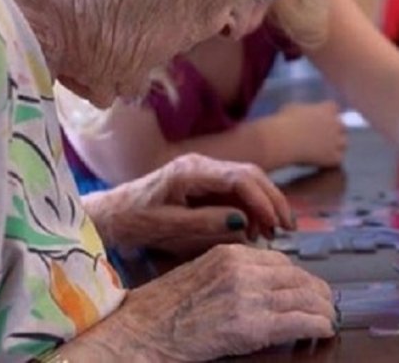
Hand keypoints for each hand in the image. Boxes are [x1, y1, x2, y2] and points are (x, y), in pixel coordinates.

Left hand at [84, 154, 294, 255]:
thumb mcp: (167, 228)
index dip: (263, 200)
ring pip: (247, 180)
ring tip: (272, 233)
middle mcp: (201, 164)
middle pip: (250, 173)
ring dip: (264, 204)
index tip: (276, 225)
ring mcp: (203, 170)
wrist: (111, 213)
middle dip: (272, 200)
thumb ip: (205, 224)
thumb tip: (243, 222)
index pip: (239, 177)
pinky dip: (250, 207)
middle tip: (287, 228)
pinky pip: (235, 189)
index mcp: (191, 171)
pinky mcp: (204, 181)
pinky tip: (255, 228)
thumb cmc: (134, 221)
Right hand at [97, 244, 337, 360]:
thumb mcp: (198, 274)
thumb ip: (230, 274)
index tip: (306, 288)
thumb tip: (259, 285)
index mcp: (230, 253)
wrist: (141, 331)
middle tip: (326, 303)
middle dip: (316, 292)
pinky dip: (317, 324)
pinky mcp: (252, 325)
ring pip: (303, 296)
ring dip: (322, 309)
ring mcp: (248, 296)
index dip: (298, 277)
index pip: (279, 261)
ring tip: (329, 318)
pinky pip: (299, 320)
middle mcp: (242, 269)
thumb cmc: (161, 309)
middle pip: (296, 277)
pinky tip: (324, 329)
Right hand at [268, 101, 346, 166]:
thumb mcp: (293, 108)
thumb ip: (303, 110)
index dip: (328, 113)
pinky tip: (322, 161)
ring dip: (336, 145)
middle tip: (324, 136)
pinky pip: (338, 158)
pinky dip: (331, 159)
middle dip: (335, 130)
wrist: (284, 141)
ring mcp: (336, 141)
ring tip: (323, 150)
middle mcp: (335, 124)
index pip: (334, 108)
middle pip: (342, 126)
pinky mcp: (334, 156)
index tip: (321, 118)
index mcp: (326, 110)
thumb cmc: (284, 122)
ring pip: (343, 143)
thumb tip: (302, 114)